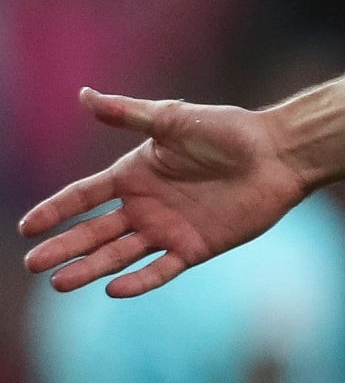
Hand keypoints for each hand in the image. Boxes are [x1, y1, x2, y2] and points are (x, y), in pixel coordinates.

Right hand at [20, 89, 310, 298]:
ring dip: (89, 268)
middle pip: (93, 232)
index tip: (27, 228)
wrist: (278, 153)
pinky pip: (160, 270)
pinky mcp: (194, 247)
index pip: (83, 196)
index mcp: (135, 174)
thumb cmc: (229, 130)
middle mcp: (145, 205)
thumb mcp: (174, 119)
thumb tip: (83, 94)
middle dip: (62, 247)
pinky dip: (138, 281)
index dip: (55, 211)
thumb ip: (128, 113)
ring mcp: (167, 228)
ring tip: (58, 283)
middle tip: (32, 263)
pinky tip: (112, 288)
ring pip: (118, 255)